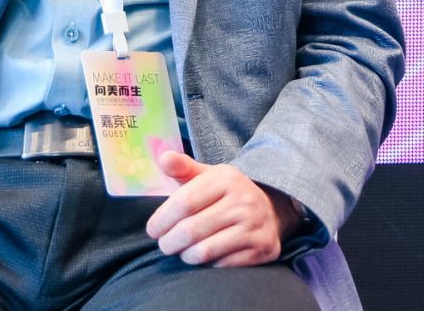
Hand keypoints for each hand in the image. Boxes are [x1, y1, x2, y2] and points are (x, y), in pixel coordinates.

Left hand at [146, 151, 301, 267]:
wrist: (271, 210)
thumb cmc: (227, 194)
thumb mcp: (207, 176)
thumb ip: (183, 167)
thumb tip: (164, 158)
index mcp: (226, 179)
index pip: (184, 202)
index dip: (162, 219)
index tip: (152, 230)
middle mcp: (244, 201)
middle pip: (191, 230)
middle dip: (169, 242)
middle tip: (164, 245)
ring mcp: (255, 226)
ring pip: (204, 251)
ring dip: (185, 256)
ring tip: (181, 252)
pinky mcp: (263, 249)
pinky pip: (222, 265)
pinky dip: (207, 266)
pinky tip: (203, 258)